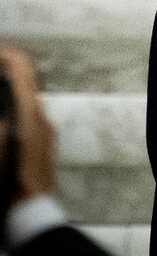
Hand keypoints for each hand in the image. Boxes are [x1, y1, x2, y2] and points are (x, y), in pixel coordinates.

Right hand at [0, 45, 56, 200]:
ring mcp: (44, 130)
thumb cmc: (7, 177)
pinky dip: (8, 114)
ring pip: (20, 103)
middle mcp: (40, 115)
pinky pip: (23, 120)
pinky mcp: (41, 145)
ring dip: (4, 96)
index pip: (21, 66)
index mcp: (28, 110)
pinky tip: (1, 121)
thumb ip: (1, 114)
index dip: (4, 52)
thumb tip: (1, 95)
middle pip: (20, 83)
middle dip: (1, 76)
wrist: (29, 213)